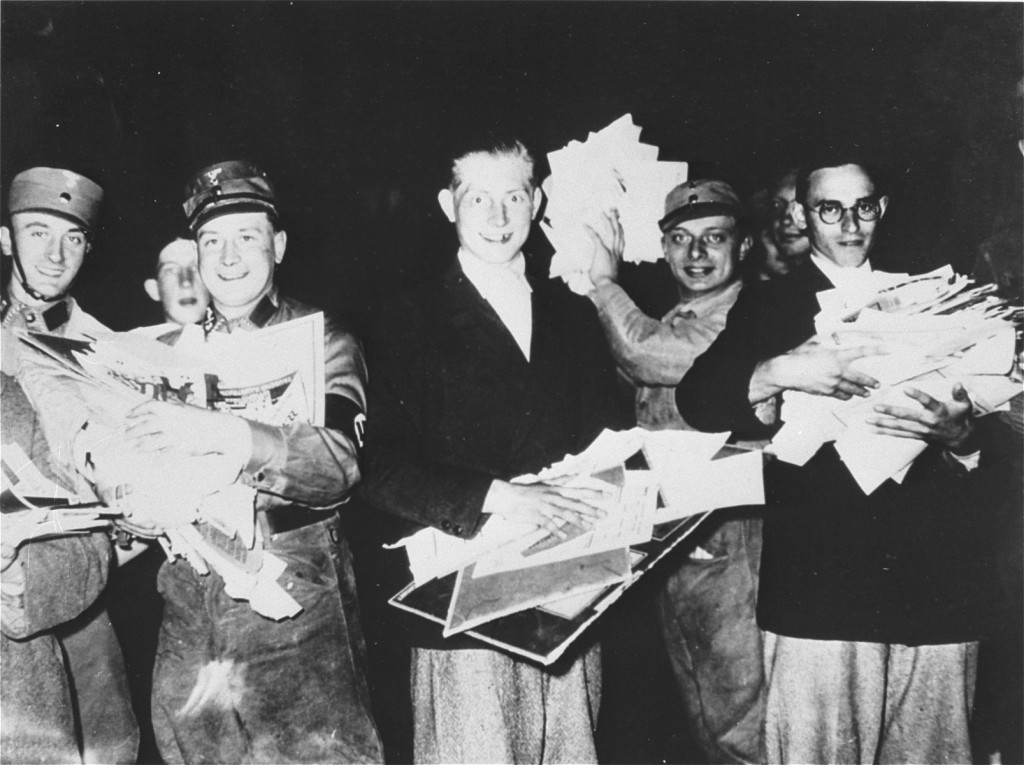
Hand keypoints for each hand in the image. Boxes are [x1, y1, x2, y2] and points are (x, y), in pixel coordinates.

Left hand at [124, 400, 250, 458]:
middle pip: (146, 425)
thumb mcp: (189, 410)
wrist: (223, 430)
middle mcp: (173, 420)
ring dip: (141, 446)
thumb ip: (175, 407)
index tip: (127, 416)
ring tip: (134, 449)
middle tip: (124, 436)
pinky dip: (157, 458)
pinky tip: (152, 461)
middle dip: (133, 431)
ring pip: (152, 441)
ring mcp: (177, 434)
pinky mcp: (182, 446)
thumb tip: (164, 405)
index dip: (137, 410)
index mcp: (174, 409)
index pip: (150, 406)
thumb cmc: (205, 420)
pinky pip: (165, 454)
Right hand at [482, 480, 609, 538]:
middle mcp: (553, 497)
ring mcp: (545, 506)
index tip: (607, 496)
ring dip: (578, 520)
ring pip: (564, 513)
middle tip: (605, 515)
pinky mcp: (536, 516)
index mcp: (556, 490)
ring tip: (590, 527)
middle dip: (591, 509)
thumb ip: (560, 480)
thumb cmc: (526, 490)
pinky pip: (548, 524)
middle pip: (575, 503)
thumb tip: (573, 475)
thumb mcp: (544, 483)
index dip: (593, 493)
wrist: (506, 496)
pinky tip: (564, 535)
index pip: (578, 491)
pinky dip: (557, 529)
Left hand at [585, 208, 624, 288]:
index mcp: (618, 255)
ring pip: (611, 232)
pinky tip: (585, 225)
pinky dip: (590, 231)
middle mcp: (616, 251)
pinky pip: (596, 238)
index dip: (621, 229)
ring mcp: (610, 251)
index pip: (621, 239)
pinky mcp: (601, 251)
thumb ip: (603, 265)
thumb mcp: (606, 271)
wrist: (606, 286)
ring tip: (603, 212)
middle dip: (616, 220)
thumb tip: (595, 267)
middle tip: (613, 210)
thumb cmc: (605, 282)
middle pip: (618, 232)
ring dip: (607, 221)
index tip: (619, 222)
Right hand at [750, 337, 883, 401]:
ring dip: (861, 392)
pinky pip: (841, 395)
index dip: (878, 350)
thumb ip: (827, 340)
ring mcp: (833, 383)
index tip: (891, 350)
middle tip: (878, 384)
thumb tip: (833, 335)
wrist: (787, 372)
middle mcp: (838, 371)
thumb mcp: (815, 342)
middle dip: (871, 382)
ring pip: (852, 390)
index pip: (862, 352)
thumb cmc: (799, 355)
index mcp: (837, 356)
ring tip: (867, 393)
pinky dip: (846, 396)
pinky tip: (849, 396)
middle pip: (861, 378)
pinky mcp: (826, 392)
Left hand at [867, 382, 974, 450]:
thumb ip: (960, 394)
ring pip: (900, 427)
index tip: (906, 388)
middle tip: (876, 407)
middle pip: (908, 416)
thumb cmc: (961, 417)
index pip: (928, 402)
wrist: (961, 438)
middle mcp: (928, 422)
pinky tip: (872, 429)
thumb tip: (958, 383)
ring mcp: (921, 430)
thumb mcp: (965, 405)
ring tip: (868, 420)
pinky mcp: (916, 435)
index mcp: (940, 412)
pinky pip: (899, 434)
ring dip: (883, 423)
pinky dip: (885, 432)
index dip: (918, 395)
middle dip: (891, 411)